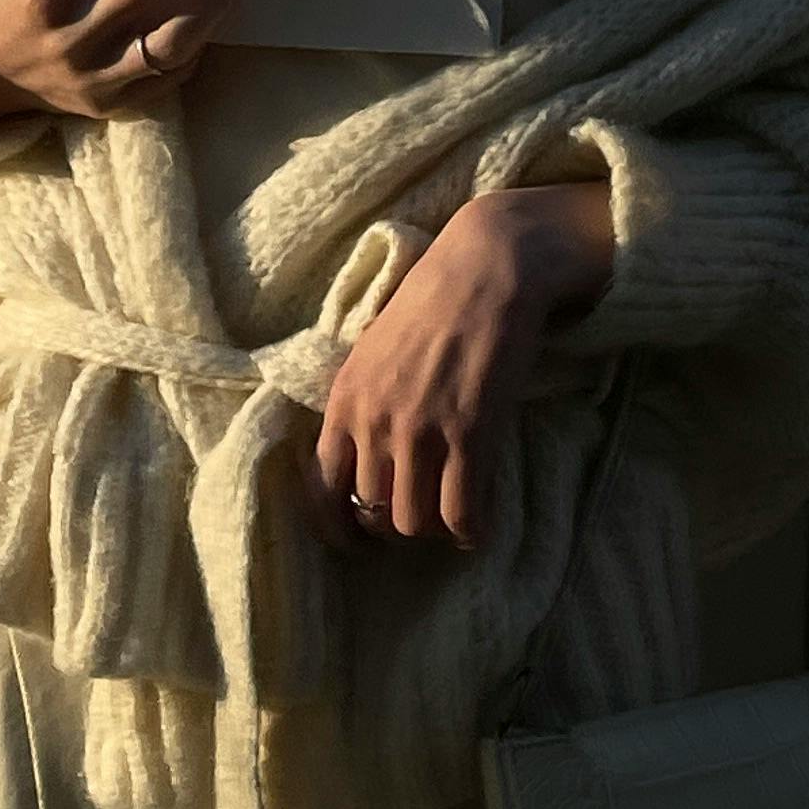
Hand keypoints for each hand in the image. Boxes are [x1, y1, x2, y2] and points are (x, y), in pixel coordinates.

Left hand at [308, 184, 615, 550]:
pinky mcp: (469, 433)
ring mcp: (420, 429)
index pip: (322, 490)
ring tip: (452, 519)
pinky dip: (472, 530)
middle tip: (422, 518)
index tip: (360, 541)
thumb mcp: (373, 349)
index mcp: (344, 400)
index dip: (340, 529)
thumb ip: (363, 401)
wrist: (486, 268)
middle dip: (396, 529)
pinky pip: (462, 512)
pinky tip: (480, 524)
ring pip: (415, 523)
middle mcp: (374, 421)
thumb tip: (362, 455)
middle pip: (373, 514)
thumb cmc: (433, 300)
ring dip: (435, 531)